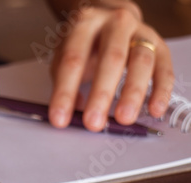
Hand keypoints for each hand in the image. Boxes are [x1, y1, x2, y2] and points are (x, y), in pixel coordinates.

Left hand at [48, 0, 173, 131]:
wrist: (110, 18)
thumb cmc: (84, 43)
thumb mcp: (64, 54)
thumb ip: (64, 79)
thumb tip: (75, 108)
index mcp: (85, 23)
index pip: (73, 59)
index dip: (65, 92)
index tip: (60, 119)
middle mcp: (115, 24)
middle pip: (111, 58)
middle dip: (101, 94)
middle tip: (93, 123)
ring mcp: (141, 33)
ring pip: (141, 62)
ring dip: (133, 93)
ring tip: (124, 118)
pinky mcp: (160, 46)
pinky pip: (164, 69)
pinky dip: (161, 91)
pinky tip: (154, 110)